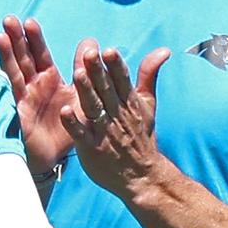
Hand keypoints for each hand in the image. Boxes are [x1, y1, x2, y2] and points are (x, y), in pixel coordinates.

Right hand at [0, 16, 75, 175]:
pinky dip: (6, 77)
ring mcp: (23, 97)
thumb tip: (92, 44)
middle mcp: (33, 86)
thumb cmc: (68, 129)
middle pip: (23, 58)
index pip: (40, 55)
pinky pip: (12, 91)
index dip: (34, 39)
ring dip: (8, 53)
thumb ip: (87, 72)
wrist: (57, 158)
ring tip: (3, 32)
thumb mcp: (82, 97)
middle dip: (16, 39)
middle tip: (10, 18)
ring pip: (15, 71)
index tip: (29, 22)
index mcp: (49, 80)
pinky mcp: (19, 110)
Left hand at [60, 40, 170, 197]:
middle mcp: (117, 115)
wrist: (143, 177)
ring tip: (77, 74)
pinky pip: (81, 134)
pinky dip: (73, 124)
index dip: (116, 66)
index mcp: (129, 103)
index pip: (123, 81)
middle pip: (106, 90)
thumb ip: (149, 76)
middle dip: (98, 72)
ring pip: (94, 108)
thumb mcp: (148, 105)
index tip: (109, 50)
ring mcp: (104, 132)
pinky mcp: (91, 149)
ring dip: (85, 91)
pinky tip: (64, 111)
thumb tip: (164, 50)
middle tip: (89, 54)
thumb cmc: (142, 136)